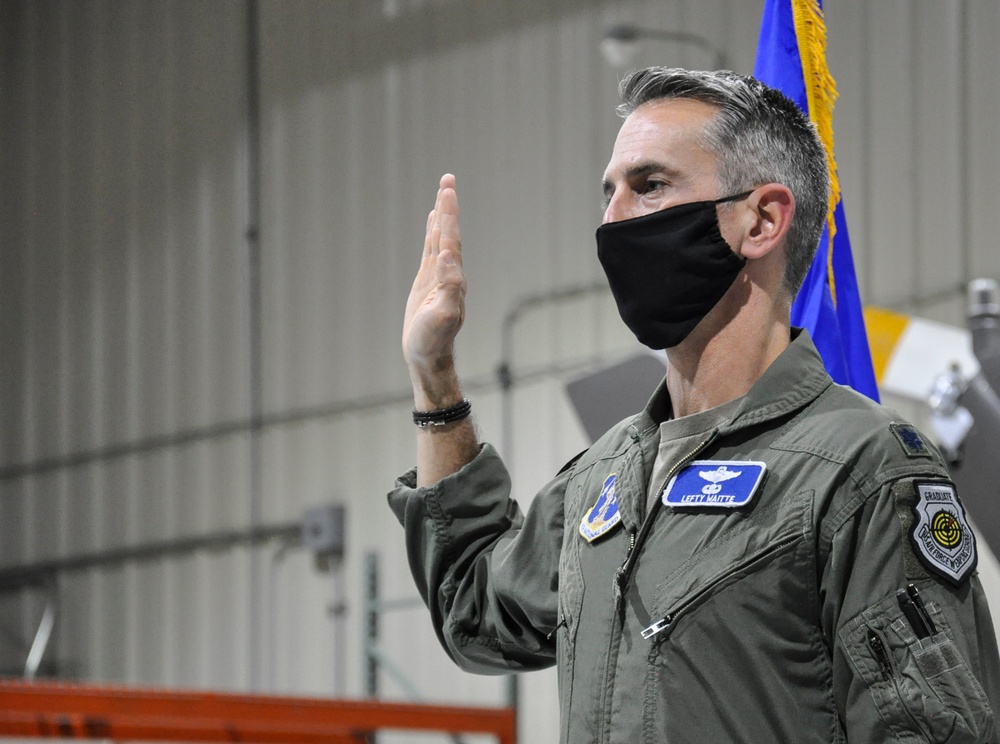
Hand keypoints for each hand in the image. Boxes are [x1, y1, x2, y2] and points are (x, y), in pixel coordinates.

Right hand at [402, 174, 466, 398]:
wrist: (428, 356)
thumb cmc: (434, 340)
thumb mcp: (443, 316)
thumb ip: (449, 287)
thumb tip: (448, 256)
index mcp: (453, 277)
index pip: (451, 238)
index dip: (449, 214)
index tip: (446, 189)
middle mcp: (450, 272)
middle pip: (449, 232)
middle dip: (448, 206)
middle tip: (447, 178)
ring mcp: (439, 276)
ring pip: (441, 238)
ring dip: (443, 215)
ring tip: (443, 191)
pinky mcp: (428, 282)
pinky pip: (431, 250)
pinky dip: (433, 233)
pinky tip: (433, 222)